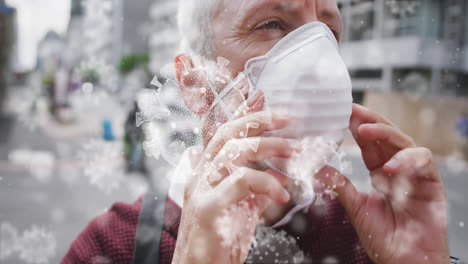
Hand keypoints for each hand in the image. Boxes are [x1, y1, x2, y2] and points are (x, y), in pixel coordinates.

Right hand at [172, 111, 294, 263]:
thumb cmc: (218, 244)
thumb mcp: (242, 212)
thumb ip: (256, 191)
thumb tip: (278, 177)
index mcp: (209, 173)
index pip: (224, 135)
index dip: (243, 115)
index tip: (264, 99)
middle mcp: (202, 175)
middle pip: (227, 134)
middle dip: (259, 120)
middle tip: (288, 119)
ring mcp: (202, 189)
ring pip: (234, 151)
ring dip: (269, 146)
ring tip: (295, 151)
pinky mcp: (208, 207)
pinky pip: (241, 182)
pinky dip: (266, 182)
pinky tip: (282, 194)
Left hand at [316, 104, 449, 263]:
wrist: (405, 260)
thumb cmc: (383, 237)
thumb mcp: (355, 207)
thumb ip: (339, 185)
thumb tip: (315, 167)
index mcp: (380, 172)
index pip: (368, 144)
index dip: (356, 127)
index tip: (341, 113)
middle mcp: (397, 168)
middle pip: (386, 136)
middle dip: (369, 121)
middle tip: (351, 110)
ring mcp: (415, 173)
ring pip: (403, 141)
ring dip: (384, 133)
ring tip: (363, 130)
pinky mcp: (431, 182)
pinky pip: (422, 160)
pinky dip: (406, 159)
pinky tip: (389, 167)